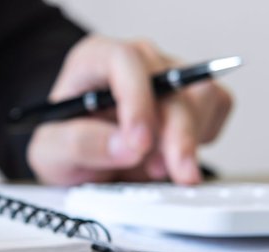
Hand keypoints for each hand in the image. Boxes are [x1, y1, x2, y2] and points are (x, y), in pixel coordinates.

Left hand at [27, 36, 232, 185]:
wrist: (83, 155)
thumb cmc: (66, 141)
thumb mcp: (51, 151)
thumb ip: (79, 145)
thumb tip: (125, 146)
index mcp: (95, 60)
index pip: (124, 61)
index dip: (136, 100)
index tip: (139, 142)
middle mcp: (137, 62)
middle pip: (172, 81)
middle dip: (177, 133)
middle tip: (172, 173)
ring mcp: (169, 75)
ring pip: (202, 95)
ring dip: (190, 140)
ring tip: (159, 169)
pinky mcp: (193, 95)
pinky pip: (217, 108)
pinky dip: (204, 138)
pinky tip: (174, 156)